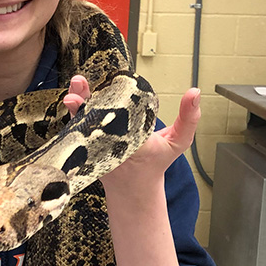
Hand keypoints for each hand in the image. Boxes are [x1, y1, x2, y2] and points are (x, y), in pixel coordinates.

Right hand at [64, 76, 201, 184]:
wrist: (138, 187)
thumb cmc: (157, 162)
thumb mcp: (178, 139)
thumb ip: (188, 118)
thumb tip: (195, 91)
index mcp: (128, 113)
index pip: (115, 93)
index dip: (108, 82)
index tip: (106, 77)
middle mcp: (109, 120)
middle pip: (93, 100)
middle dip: (83, 90)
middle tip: (80, 82)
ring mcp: (96, 134)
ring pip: (81, 114)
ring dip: (74, 103)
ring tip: (72, 98)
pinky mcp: (86, 149)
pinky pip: (76, 134)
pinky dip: (71, 126)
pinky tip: (70, 116)